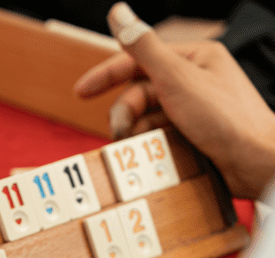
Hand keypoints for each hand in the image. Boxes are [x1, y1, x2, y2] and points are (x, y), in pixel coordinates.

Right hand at [74, 2, 274, 199]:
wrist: (256, 163)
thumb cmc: (226, 119)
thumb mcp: (177, 78)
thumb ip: (143, 47)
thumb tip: (118, 13)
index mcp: (194, 58)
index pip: (138, 59)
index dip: (106, 74)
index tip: (82, 91)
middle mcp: (194, 80)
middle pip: (139, 92)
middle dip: (125, 113)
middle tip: (118, 130)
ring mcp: (193, 108)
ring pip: (146, 116)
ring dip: (136, 131)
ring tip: (136, 144)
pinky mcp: (193, 133)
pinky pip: (158, 134)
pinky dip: (150, 143)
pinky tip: (151, 151)